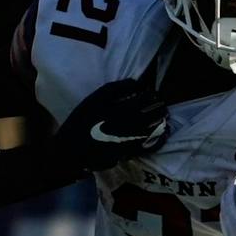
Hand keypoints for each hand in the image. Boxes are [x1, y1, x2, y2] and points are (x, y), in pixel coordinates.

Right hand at [50, 79, 168, 171]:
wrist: (72, 149)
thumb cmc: (81, 121)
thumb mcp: (94, 99)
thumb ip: (115, 89)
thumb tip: (135, 83)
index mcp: (123, 109)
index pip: (145, 99)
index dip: (151, 94)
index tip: (153, 92)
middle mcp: (131, 125)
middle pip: (152, 113)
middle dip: (159, 107)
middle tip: (162, 103)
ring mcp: (132, 140)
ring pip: (154, 129)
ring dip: (161, 121)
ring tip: (164, 117)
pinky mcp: (130, 153)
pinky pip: (149, 147)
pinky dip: (159, 141)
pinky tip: (163, 136)